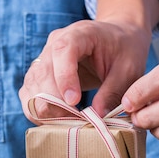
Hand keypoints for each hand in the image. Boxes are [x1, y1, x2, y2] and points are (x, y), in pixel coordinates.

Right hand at [18, 19, 150, 122]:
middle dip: (55, 102)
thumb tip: (97, 116)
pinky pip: (29, 94)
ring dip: (45, 109)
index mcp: (79, 34)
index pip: (62, 50)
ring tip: (68, 123)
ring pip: (32, 86)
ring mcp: (44, 58)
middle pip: (42, 73)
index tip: (74, 102)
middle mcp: (55, 43)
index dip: (64, 77)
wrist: (117, 40)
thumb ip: (113, 91)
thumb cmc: (125, 51)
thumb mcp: (128, 70)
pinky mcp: (41, 74)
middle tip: (76, 122)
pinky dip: (38, 111)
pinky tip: (57, 121)